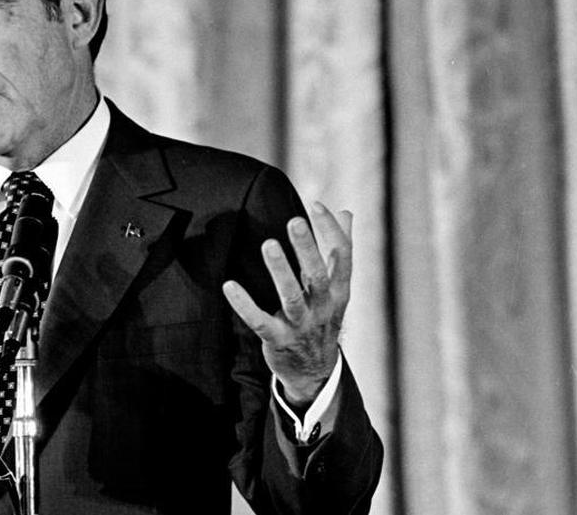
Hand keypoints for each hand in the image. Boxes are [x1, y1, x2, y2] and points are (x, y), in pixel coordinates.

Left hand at [222, 202, 351, 408]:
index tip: (315, 205)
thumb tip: (347, 212)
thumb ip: (340, 249)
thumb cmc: (323, 317)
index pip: (341, 257)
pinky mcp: (278, 340)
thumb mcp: (337, 287)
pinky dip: (245, 304)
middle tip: (294, 221)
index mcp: (339, 291)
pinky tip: (229, 285)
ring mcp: (301, 325)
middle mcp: (323, 307)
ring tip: (269, 245)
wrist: (315, 372)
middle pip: (318, 275)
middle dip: (307, 248)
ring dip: (280, 271)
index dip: (330, 230)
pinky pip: (259, 321)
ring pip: (292, 297)